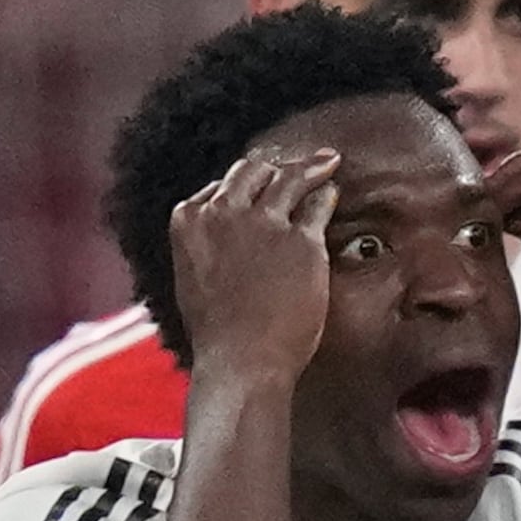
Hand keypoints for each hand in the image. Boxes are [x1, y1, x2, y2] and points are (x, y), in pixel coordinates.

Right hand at [169, 147, 334, 383]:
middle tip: (295, 165)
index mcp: (188, 220)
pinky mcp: (301, 239)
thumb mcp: (193, 278)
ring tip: (327, 160)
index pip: (219, 186)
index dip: (243, 185)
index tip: (258, 184)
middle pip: (252, 172)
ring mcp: (263, 223)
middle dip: (274, 167)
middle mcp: (223, 212)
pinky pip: (317, 204)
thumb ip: (206, 246)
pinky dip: (326, 194)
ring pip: (288, 178)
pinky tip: (332, 191)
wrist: (241, 359)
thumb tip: (221, 237)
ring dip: (309, 166)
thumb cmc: (218, 332)